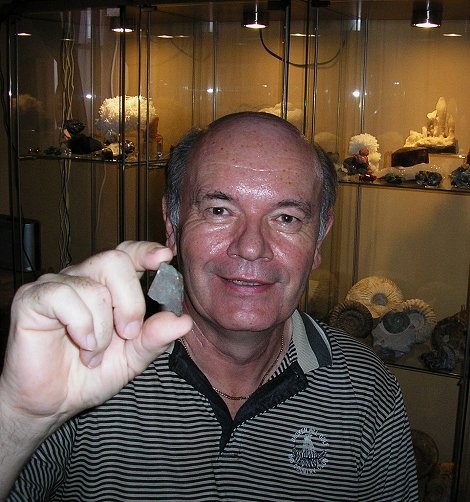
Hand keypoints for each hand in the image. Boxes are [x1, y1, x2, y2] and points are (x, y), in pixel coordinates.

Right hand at [0, 241, 191, 425]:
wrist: (52, 402)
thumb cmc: (91, 374)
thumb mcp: (133, 358)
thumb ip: (155, 337)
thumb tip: (183, 321)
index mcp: (109, 286)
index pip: (128, 253)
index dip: (145, 251)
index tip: (164, 258)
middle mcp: (83, 278)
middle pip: (115, 261)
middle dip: (130, 302)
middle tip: (128, 333)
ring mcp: (56, 285)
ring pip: (95, 288)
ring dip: (103, 330)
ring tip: (95, 353)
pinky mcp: (32, 298)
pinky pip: (64, 297)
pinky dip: (81, 326)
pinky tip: (82, 345)